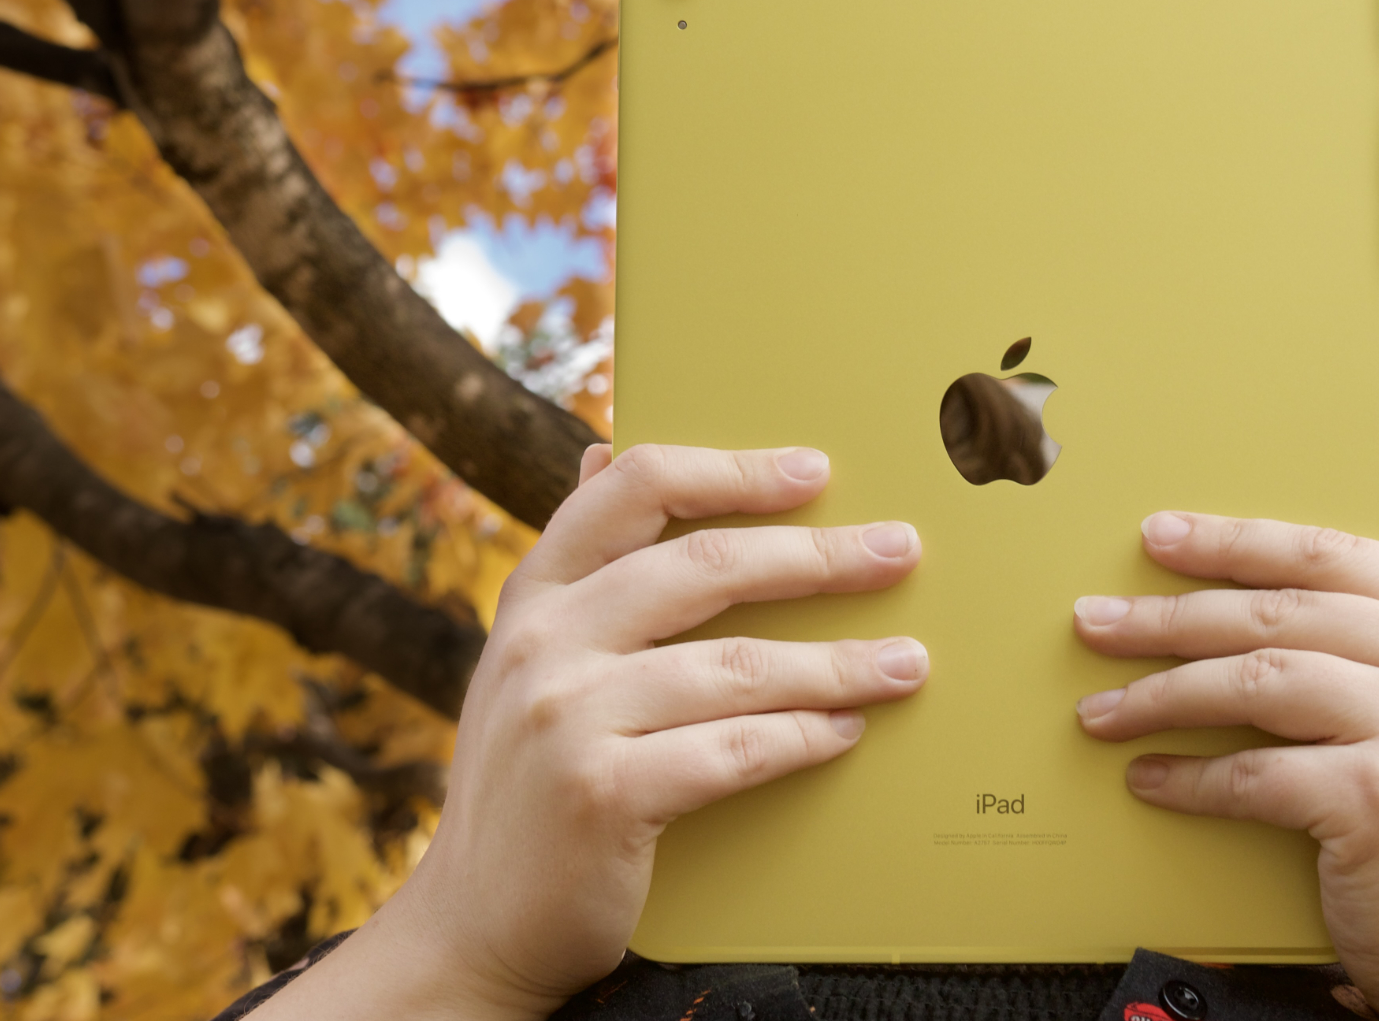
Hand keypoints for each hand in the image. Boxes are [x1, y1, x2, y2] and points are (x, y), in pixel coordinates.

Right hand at [256, 444, 929, 1020]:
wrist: (474, 926)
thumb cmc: (530, 779)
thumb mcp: (530, 657)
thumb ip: (581, 569)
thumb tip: (607, 452)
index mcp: (537, 592)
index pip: (637, 488)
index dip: (733, 471)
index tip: (815, 470)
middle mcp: (545, 641)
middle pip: (708, 566)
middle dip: (819, 556)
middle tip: (899, 551)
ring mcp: (568, 716)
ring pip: (739, 667)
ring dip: (838, 662)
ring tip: (905, 662)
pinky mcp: (602, 794)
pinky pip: (735, 751)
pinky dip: (803, 739)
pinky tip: (846, 731)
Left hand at [1074, 496, 1378, 1020]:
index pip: (1331, 554)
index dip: (1237, 541)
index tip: (1158, 534)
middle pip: (1279, 612)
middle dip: (1172, 614)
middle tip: (1094, 621)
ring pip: (1257, 682)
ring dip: (1162, 694)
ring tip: (1098, 709)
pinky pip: (1255, 773)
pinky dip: (1190, 778)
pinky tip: (1147, 778)